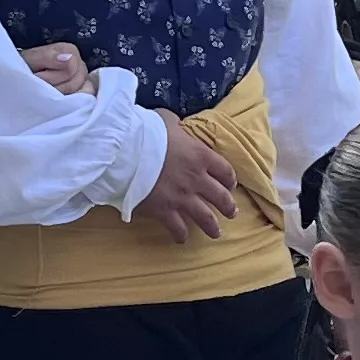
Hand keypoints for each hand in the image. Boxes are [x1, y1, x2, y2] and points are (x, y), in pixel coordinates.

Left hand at [20, 40, 95, 95]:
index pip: (71, 68)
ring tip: (46, 93)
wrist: (19, 80)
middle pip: (76, 81)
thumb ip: (47, 56)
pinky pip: (86, 100)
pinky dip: (71, 102)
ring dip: (61, 95)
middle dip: (55, 87)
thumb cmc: (23, 68)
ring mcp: (83, 79)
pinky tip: (58, 100)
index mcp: (70, 51)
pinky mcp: (82, 92)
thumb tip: (68, 58)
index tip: (37, 77)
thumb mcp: (30, 59)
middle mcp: (79, 64)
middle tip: (40, 86)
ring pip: (83, 92)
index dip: (52, 77)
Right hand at [132, 118, 243, 241]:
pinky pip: (178, 227)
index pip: (225, 170)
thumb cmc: (146, 132)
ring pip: (205, 217)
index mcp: (201, 156)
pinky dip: (181, 235)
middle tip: (232, 212)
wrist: (127, 152)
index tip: (230, 185)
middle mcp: (197, 179)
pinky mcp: (165, 210)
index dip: (229, 179)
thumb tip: (175, 125)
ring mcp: (182, 197)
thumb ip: (176, 125)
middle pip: (221, 197)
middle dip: (228, 207)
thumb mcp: (166, 120)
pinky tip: (182, 239)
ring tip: (216, 233)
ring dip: (212, 226)